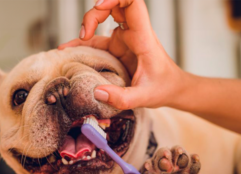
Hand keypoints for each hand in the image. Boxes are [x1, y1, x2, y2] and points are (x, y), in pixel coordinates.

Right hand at [59, 0, 189, 109]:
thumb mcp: (144, 97)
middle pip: (114, 5)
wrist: (172, 89)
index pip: (133, 3)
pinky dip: (83, 42)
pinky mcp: (118, 48)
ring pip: (105, 17)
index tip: (98, 7)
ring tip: (73, 45)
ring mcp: (125, 39)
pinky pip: (97, 39)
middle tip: (84, 34)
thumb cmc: (163, 88)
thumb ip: (122, 97)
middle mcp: (134, 33)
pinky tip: (68, 50)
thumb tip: (97, 92)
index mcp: (143, 38)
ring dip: (88, 24)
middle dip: (95, 13)